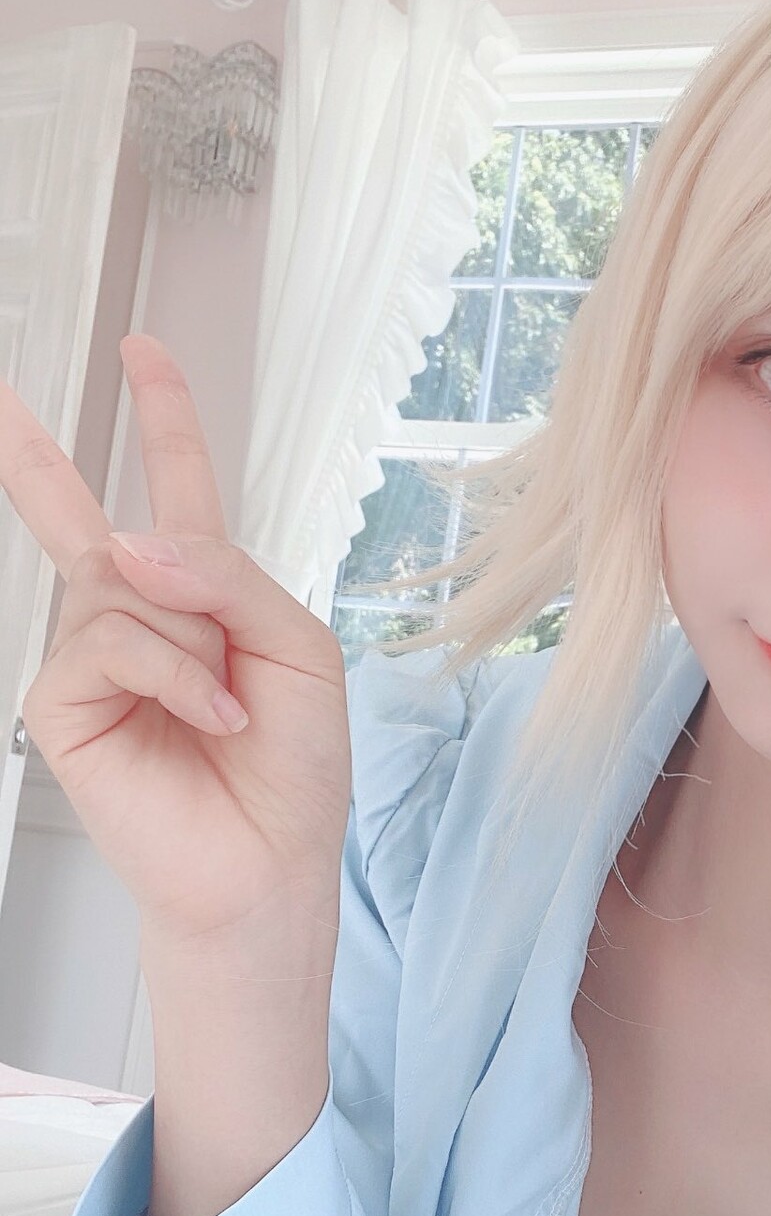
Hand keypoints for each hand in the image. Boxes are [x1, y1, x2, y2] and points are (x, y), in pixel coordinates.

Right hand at [1, 334, 350, 947]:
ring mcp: (94, 657)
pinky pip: (114, 641)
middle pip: (81, 514)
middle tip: (0, 391)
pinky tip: (209, 718)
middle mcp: (139, 617)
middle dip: (35, 452)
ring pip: (126, 584)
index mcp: (204, 597)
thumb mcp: (296, 645)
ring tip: (227, 706)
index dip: (166, 419)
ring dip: (195, 640)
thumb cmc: (294, 764)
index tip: (145, 353)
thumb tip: (129, 541)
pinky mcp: (63, 702)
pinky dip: (175, 676)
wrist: (270, 861)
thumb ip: (227, 574)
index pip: (179, 491)